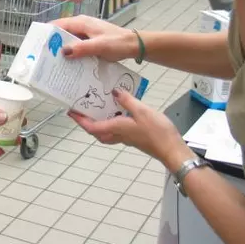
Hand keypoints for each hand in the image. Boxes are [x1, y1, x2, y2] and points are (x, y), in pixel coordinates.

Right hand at [52, 15, 138, 61]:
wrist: (135, 45)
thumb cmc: (117, 43)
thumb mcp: (99, 46)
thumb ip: (81, 48)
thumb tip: (62, 52)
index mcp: (81, 22)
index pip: (57, 25)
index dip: (47, 34)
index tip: (38, 45)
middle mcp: (81, 25)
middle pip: (61, 33)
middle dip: (53, 44)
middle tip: (44, 57)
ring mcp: (86, 33)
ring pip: (69, 40)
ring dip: (63, 50)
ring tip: (54, 63)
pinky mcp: (90, 41)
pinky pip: (77, 46)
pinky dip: (72, 53)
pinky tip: (70, 64)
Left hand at [69, 89, 194, 170]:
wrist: (173, 151)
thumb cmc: (158, 132)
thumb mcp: (142, 111)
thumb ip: (127, 100)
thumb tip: (114, 92)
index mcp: (116, 128)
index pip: (92, 126)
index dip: (80, 119)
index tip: (70, 112)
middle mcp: (118, 135)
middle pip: (96, 132)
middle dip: (86, 123)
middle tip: (80, 112)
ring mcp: (127, 139)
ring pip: (106, 133)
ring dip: (97, 125)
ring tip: (96, 112)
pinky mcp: (135, 139)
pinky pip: (116, 132)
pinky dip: (111, 124)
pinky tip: (118, 114)